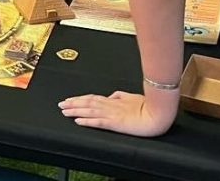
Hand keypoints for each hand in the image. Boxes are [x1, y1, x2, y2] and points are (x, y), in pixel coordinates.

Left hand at [58, 91, 176, 136]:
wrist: (159, 114)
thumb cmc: (150, 105)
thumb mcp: (133, 97)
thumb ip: (121, 96)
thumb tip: (112, 95)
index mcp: (114, 100)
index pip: (93, 98)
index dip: (80, 99)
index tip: (69, 99)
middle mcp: (111, 105)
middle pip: (87, 103)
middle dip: (73, 103)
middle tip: (60, 105)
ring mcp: (112, 114)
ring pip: (89, 111)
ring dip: (75, 111)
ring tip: (64, 111)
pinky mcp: (116, 123)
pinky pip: (98, 122)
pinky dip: (87, 121)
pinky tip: (78, 121)